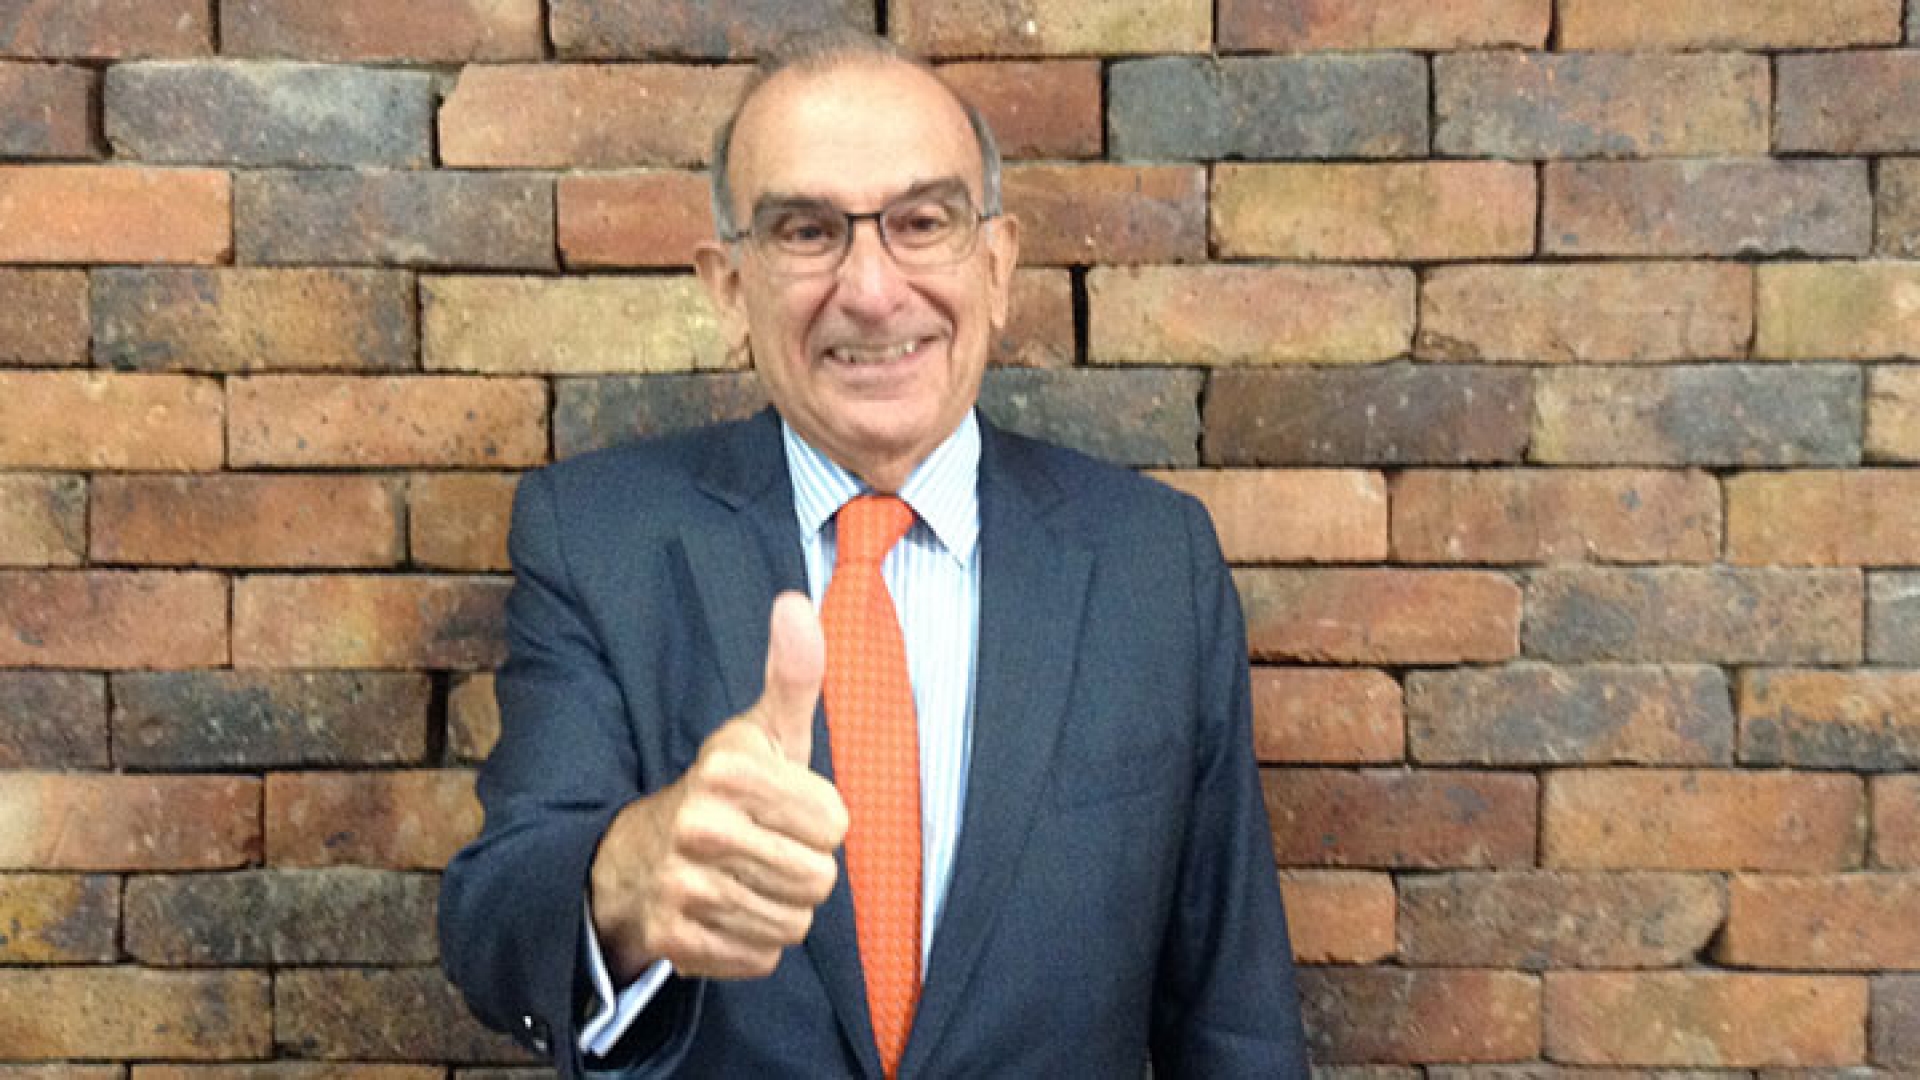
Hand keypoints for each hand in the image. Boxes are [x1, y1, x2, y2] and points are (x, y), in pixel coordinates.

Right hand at [589, 592, 848, 980]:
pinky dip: (750, 943)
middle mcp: (699, 826)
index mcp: (727, 769)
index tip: (784, 808)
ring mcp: (681, 886)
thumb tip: (797, 601)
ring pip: (792, 923)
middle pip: (818, 880)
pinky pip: (760, 958)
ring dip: (779, 908)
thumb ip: (792, 674)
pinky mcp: (674, 940)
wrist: (634, 859)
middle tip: (765, 849)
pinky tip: (723, 912)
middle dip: (803, 869)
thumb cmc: (723, 792)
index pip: (835, 824)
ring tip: (745, 879)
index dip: (819, 820)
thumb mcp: (762, 731)